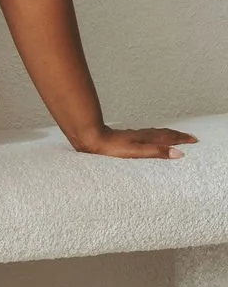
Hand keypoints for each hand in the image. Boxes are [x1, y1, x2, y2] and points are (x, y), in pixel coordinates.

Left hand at [73, 125, 198, 158]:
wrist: (92, 139)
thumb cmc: (112, 148)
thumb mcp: (137, 152)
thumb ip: (157, 152)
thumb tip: (178, 153)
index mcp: (146, 138)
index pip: (169, 138)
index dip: (182, 139)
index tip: (194, 140)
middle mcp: (141, 135)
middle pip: (164, 134)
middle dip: (177, 135)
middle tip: (189, 137)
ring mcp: (133, 136)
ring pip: (154, 133)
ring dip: (166, 135)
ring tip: (173, 136)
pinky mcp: (125, 138)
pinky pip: (145, 136)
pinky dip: (153, 136)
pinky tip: (147, 139)